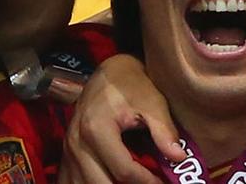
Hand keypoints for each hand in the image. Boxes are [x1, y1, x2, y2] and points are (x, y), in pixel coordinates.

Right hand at [60, 53, 181, 183]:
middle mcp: (77, 142)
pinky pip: (71, 182)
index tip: (164, 182)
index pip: (124, 170)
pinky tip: (109, 182)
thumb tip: (178, 157)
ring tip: (131, 183)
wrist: (108, 73)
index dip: (148, 182)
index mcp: (96, 129)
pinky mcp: (67, 155)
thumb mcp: (152, 101)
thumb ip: (164, 130)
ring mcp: (69, 151)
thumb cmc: (131, 84)